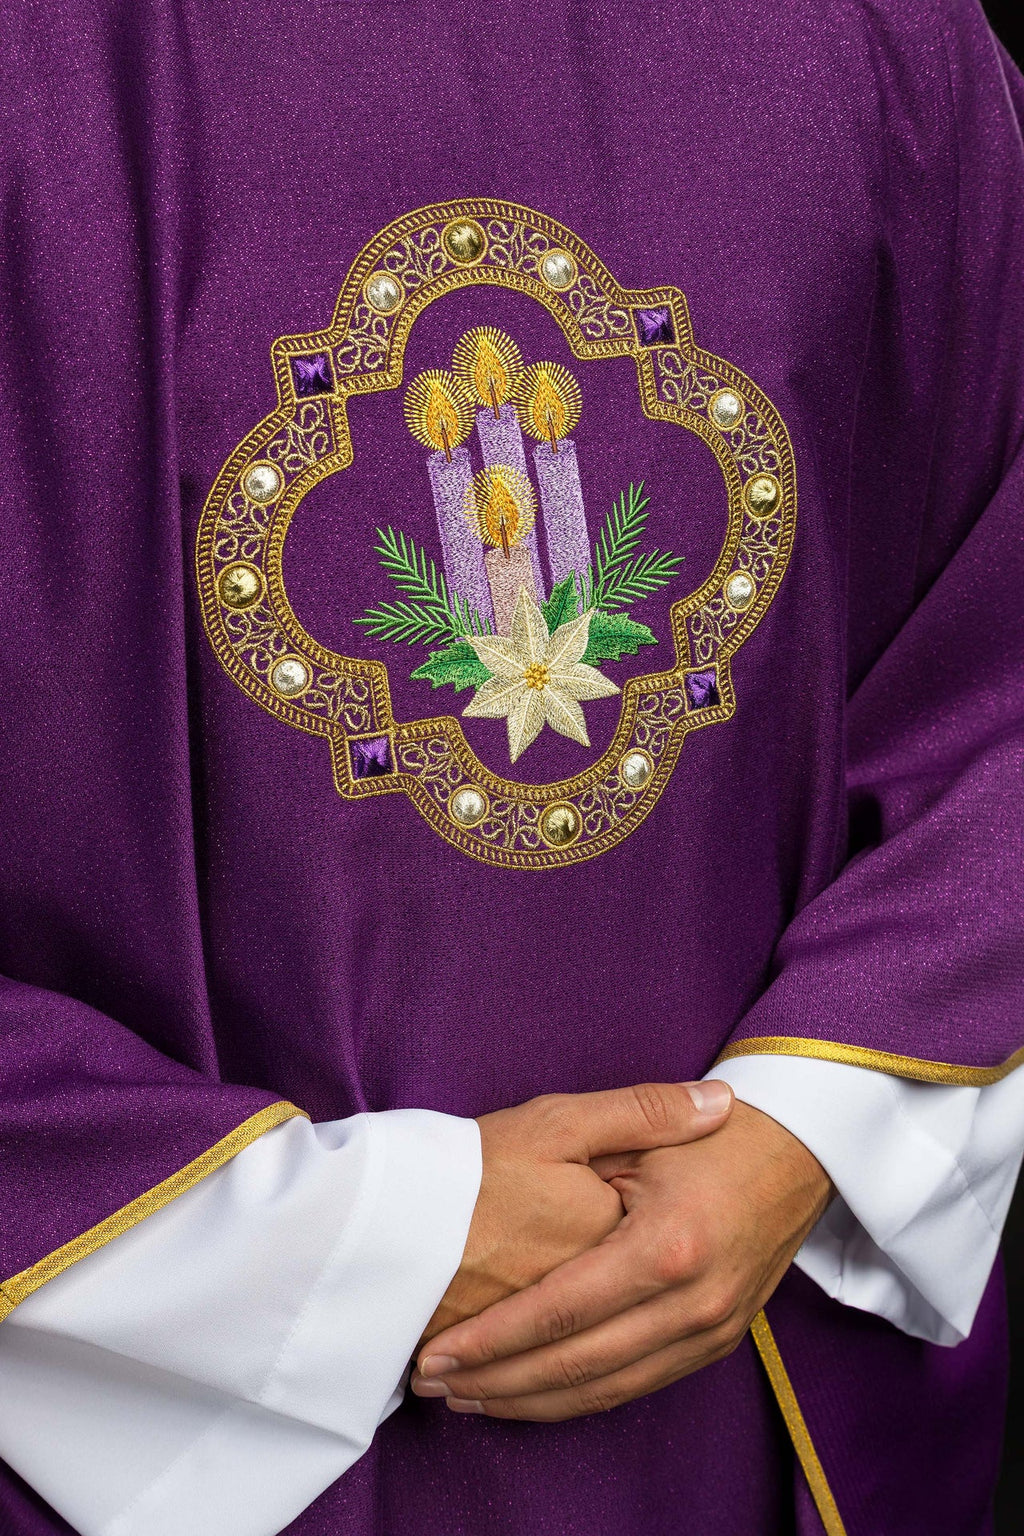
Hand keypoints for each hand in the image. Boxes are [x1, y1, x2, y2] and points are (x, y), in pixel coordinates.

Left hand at [413, 1098, 829, 1418]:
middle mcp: (692, 1303)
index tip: (436, 1352)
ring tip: (468, 1397)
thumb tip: (509, 1194)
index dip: (493, 1339)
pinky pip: (637, 1386)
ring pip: (605, 1390)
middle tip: (433, 1381)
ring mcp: (710, 1330)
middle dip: (496, 1382)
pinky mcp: (717, 1343)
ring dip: (531, 1402)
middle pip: (576, 1366)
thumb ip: (575, 1172)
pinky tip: (534, 1395)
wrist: (799, 1152)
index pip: (560, 1311)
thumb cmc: (713, 1134)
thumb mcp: (647, 1128)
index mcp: (666, 1247)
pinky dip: (578, 1398)